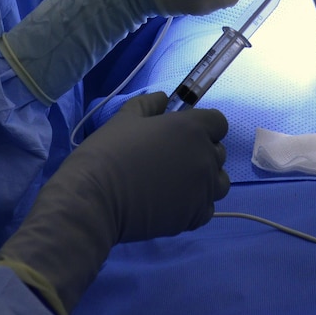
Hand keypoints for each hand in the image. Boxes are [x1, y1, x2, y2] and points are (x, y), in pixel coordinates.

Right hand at [0, 92, 231, 314]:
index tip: (182, 134)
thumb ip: (149, 104)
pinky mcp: (195, 216)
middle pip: (218, 152)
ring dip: (205, 180)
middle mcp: (205, 157)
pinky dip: (196, 205)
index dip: (203, 126)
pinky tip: (173, 203)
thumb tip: (163, 98)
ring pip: (219, 182)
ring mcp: (203, 189)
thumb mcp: (125, 119)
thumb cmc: (109, 153)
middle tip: (171, 159)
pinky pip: (208, 208)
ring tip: (177, 183)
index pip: (218, 123)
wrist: (96, 198)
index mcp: (191, 128)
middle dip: (201, 152)